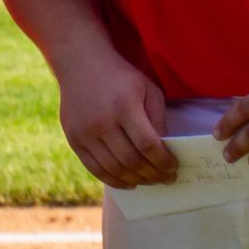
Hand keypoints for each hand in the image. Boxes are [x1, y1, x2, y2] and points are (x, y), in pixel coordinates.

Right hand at [57, 46, 174, 189]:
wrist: (81, 65)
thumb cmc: (123, 78)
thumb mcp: (149, 89)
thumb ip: (158, 119)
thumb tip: (165, 150)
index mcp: (125, 107)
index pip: (148, 145)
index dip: (163, 161)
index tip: (174, 168)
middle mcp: (102, 123)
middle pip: (131, 160)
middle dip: (153, 174)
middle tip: (166, 179)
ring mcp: (84, 133)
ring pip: (113, 168)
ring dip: (136, 180)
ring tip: (151, 181)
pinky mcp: (74, 140)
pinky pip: (94, 168)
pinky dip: (113, 180)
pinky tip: (129, 182)